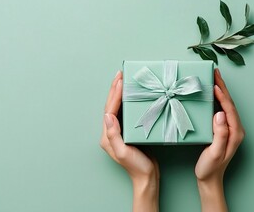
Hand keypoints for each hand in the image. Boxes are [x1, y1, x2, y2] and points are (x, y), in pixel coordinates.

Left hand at [100, 71, 158, 211]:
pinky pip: (126, 112)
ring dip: (120, 93)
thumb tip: (107, 116)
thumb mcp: (123, 152)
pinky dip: (128, 101)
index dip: (114, 95)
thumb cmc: (136, 167)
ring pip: (118, 107)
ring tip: (124, 80)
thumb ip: (114, 135)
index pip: (109, 110)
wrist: (147, 178)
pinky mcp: (128, 132)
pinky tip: (133, 95)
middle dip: (115, 89)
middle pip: (111, 106)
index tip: (120, 81)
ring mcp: (119, 131)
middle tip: (120, 74)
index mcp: (107, 136)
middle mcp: (110, 132)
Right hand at [195, 68, 244, 211]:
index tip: (214, 84)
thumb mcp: (214, 152)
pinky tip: (209, 96)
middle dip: (222, 87)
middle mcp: (235, 129)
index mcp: (235, 133)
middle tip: (214, 73)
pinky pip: (220, 111)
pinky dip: (216, 100)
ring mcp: (229, 130)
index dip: (222, 95)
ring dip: (219, 92)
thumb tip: (219, 114)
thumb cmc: (210, 168)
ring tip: (212, 79)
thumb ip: (220, 134)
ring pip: (225, 106)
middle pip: (229, 104)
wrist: (209, 179)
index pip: (229, 109)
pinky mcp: (222, 131)